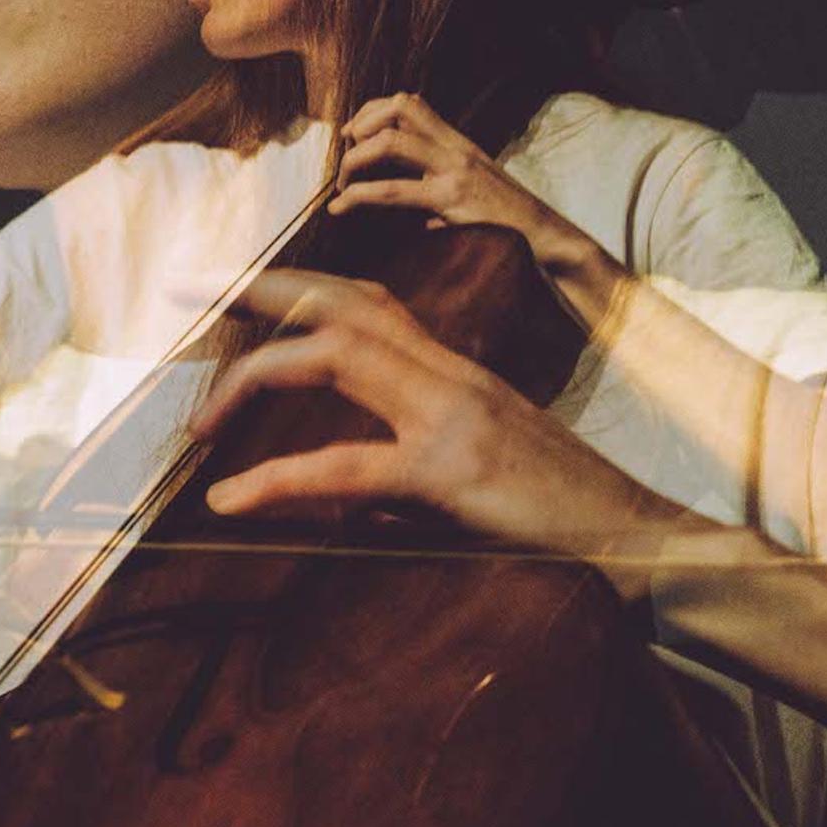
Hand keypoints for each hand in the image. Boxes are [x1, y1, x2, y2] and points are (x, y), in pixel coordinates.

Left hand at [193, 268, 690, 591]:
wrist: (641, 542)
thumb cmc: (558, 511)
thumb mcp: (472, 469)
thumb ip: (402, 460)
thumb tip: (328, 483)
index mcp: (453, 371)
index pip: (363, 303)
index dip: (292, 287)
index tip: (228, 284)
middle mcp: (449, 375)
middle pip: (339, 304)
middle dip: (256, 290)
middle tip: (185, 288)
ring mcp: (451, 417)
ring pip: (335, 356)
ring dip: (254, 376)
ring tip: (197, 421)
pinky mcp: (452, 475)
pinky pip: (349, 466)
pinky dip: (278, 478)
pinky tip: (230, 500)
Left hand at [330, 92, 591, 273]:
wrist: (549, 242)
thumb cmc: (510, 223)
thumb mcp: (474, 190)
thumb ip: (440, 182)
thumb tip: (404, 197)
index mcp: (459, 143)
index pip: (409, 103)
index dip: (371, 112)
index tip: (352, 135)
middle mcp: (456, 148)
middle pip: (399, 108)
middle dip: (360, 128)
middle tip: (344, 160)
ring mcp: (455, 171)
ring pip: (390, 143)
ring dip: (354, 161)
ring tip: (340, 186)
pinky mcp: (451, 200)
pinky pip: (392, 191)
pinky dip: (358, 196)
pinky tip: (341, 208)